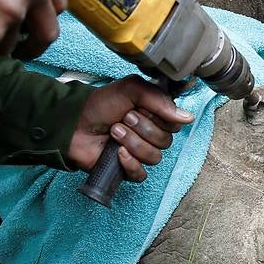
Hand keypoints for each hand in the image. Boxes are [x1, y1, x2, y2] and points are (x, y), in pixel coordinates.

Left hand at [68, 76, 195, 181]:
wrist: (75, 123)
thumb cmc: (101, 104)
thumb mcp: (131, 89)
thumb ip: (160, 100)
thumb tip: (188, 118)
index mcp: (155, 116)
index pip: (174, 125)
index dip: (158, 118)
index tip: (139, 108)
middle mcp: (151, 134)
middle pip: (165, 142)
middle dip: (142, 129)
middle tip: (123, 119)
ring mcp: (139, 153)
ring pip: (154, 157)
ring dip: (132, 143)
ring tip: (114, 132)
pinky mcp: (127, 169)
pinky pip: (142, 174)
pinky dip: (130, 163)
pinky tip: (118, 153)